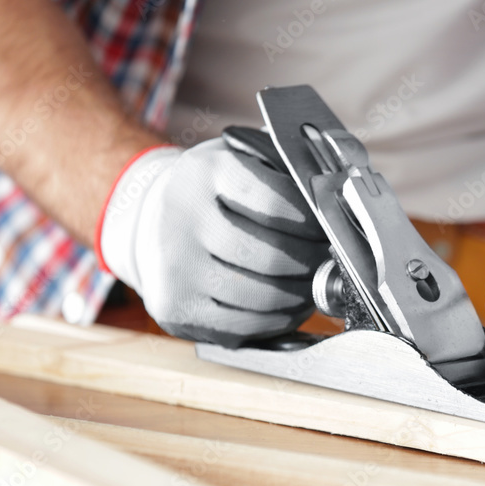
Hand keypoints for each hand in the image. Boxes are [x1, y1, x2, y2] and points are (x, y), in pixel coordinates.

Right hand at [96, 128, 328, 346]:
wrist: (147, 222)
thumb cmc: (210, 192)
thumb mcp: (242, 159)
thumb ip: (287, 174)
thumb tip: (337, 209)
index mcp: (204, 173)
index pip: (278, 204)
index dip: (314, 222)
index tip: (329, 229)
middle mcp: (182, 220)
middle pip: (273, 256)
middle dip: (313, 263)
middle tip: (328, 261)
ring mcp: (176, 270)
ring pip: (264, 296)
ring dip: (301, 296)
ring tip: (311, 283)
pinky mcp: (176, 310)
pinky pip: (246, 326)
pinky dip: (277, 320)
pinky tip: (287, 305)